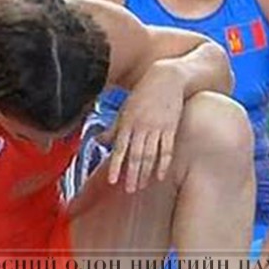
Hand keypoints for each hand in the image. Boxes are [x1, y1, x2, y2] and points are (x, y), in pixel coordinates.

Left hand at [100, 62, 184, 192]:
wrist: (166, 78)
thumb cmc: (143, 93)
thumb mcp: (125, 108)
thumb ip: (113, 127)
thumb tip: (97, 141)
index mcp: (128, 121)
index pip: (120, 148)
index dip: (116, 165)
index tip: (113, 181)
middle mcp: (141, 126)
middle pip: (136, 155)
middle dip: (132, 174)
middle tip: (129, 190)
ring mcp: (157, 127)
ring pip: (150, 154)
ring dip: (145, 172)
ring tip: (141, 186)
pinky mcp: (171, 127)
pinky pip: (167, 149)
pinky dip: (163, 164)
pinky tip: (160, 175)